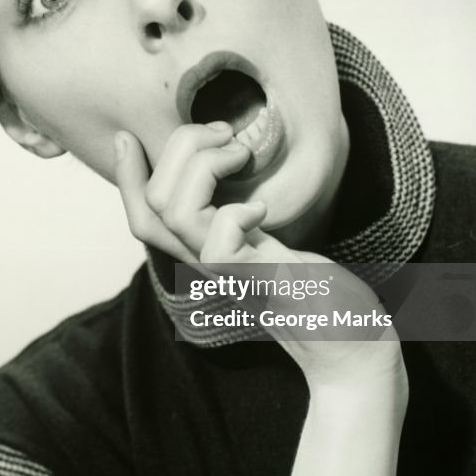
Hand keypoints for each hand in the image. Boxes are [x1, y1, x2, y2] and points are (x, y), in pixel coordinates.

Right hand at [114, 124, 404, 392]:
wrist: (349, 341)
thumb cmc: (315, 287)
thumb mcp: (270, 238)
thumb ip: (241, 211)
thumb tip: (228, 161)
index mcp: (202, 248)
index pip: (142, 214)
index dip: (126, 176)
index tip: (126, 137)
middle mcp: (205, 261)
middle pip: (151, 205)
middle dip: (179, 149)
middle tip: (222, 133)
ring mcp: (228, 271)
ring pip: (174, 212)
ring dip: (205, 165)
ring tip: (241, 156)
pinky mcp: (254, 278)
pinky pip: (217, 243)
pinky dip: (236, 211)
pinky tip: (263, 208)